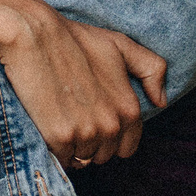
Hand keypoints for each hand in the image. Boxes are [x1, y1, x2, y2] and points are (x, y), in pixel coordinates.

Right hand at [0, 7, 167, 167]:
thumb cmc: (74, 39)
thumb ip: (151, 69)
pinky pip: (61, 159)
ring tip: (60, 118)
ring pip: (83, 160)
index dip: (110, 137)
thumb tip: (161, 100)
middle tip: (73, 116)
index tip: (93, 120)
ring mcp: (86, 134)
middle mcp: (112, 125)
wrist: (33, 36)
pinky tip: (47, 125)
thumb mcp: (120, 46)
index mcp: (129, 108)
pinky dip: (54, 148)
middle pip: (104, 156)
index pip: (127, 146)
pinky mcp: (60, 137)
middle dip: (91, 143)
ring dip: (72, 147)